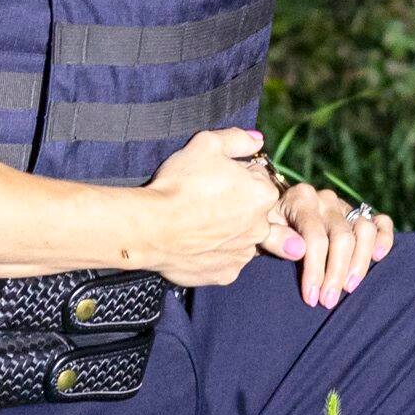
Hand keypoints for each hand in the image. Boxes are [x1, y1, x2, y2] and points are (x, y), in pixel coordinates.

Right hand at [141, 128, 290, 287]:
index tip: (217, 177)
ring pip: (242, 238)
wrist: (151, 227)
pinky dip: (215, 253)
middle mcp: (261, 228)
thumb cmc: (179, 185)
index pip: (259, 179)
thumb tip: (256, 140)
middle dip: (239, 205)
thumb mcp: (207, 145)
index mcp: (263, 194)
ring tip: (201, 223)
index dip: (237, 174)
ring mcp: (244, 254)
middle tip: (208, 201)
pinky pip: (226, 260)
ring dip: (230, 231)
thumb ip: (238, 139)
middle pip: (255, 211)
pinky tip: (197, 243)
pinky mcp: (226, 274)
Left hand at [275, 178, 395, 310]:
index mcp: (301, 199)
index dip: (315, 270)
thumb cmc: (265, 230)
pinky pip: (380, 222)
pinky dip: (384, 239)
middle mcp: (326, 199)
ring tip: (348, 289)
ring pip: (365, 231)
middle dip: (336, 274)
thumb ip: (274, 238)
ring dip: (360, 264)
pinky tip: (378, 257)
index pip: (315, 237)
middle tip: (328, 302)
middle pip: (343, 238)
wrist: (272, 217)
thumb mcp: (259, 232)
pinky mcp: (359, 214)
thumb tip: (298, 250)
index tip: (311, 297)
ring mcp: (345, 206)